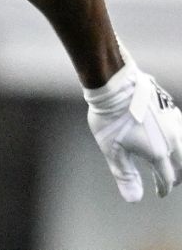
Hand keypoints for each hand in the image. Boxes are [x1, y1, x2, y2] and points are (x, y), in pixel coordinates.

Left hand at [84, 61, 181, 200]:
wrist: (116, 85)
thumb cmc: (111, 118)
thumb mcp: (112, 150)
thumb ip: (125, 175)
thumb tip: (134, 199)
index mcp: (159, 152)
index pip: (167, 178)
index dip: (163, 189)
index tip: (160, 193)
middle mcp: (172, 139)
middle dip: (177, 176)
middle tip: (170, 182)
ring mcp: (174, 123)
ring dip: (181, 159)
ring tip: (173, 163)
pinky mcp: (172, 110)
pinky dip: (180, 142)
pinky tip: (171, 140)